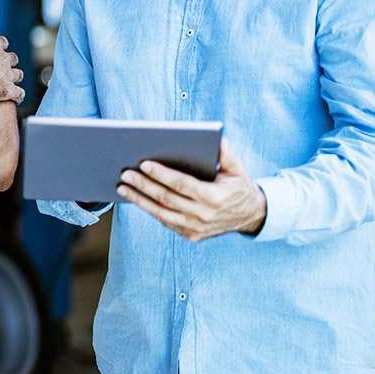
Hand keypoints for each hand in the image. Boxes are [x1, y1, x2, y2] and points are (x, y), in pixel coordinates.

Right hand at [0, 1, 23, 104]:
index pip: (2, 42)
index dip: (0, 45)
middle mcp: (4, 59)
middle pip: (13, 58)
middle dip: (10, 61)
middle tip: (3, 66)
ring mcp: (8, 75)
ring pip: (18, 74)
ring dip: (15, 77)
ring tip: (10, 80)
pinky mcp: (9, 90)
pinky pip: (19, 93)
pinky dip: (18, 95)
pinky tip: (16, 97)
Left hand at [116, 138, 267, 241]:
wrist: (251, 216)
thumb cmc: (239, 187)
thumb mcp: (238, 169)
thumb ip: (225, 154)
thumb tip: (216, 138)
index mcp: (214, 197)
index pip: (182, 185)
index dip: (162, 175)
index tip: (144, 164)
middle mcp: (204, 216)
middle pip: (166, 199)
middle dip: (143, 185)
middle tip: (125, 173)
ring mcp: (196, 228)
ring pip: (161, 213)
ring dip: (139, 200)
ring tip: (122, 187)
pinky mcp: (191, 235)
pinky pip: (166, 221)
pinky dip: (150, 209)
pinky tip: (136, 198)